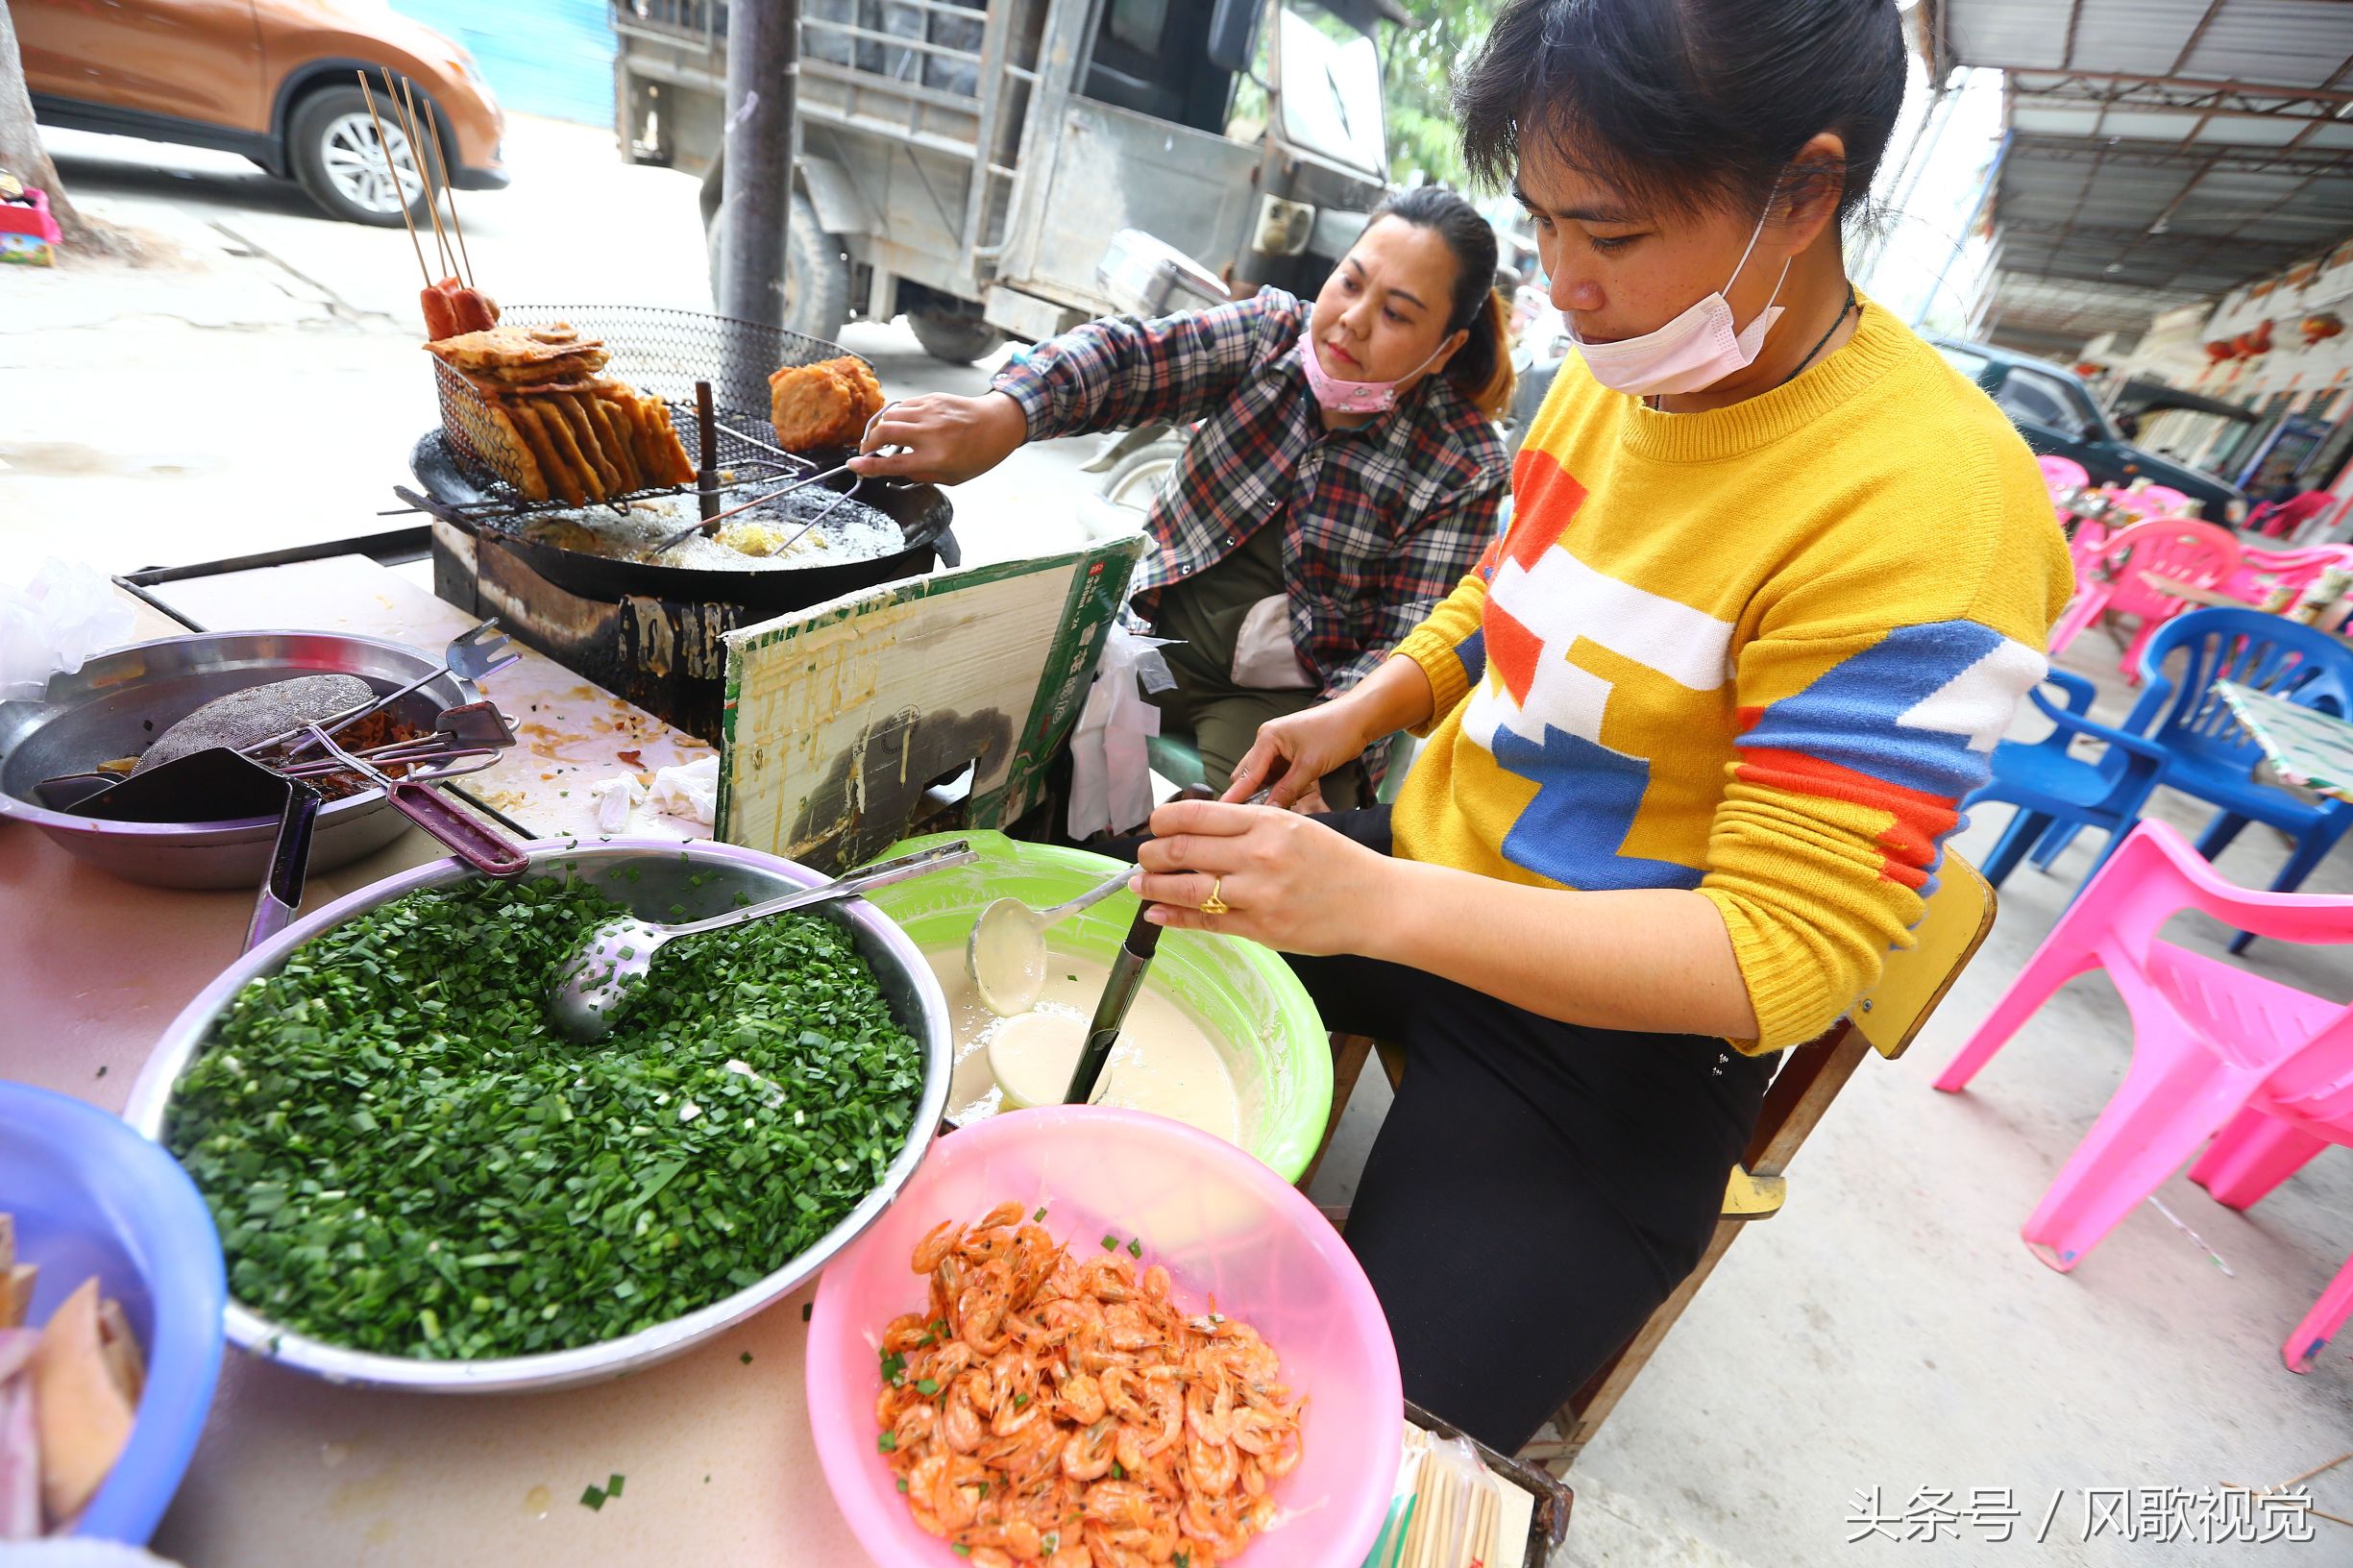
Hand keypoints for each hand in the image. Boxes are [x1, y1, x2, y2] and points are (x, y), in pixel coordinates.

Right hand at [848, 391, 1027, 484]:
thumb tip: (895, 470)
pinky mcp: (931, 399)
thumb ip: (922, 474)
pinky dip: (895, 416)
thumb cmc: (979, 454)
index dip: (869, 466)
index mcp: (936, 458)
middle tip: (867, 451)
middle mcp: (931, 433)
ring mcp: (930, 412)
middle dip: (869, 442)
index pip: (893, 462)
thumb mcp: (953, 477)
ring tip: (881, 438)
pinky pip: (903, 406)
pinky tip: (899, 424)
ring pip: (890, 415)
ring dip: (880, 428)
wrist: (999, 423)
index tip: (854, 465)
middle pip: (884, 432)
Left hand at [1130, 799, 1392, 955]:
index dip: (1163, 820)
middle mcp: (1258, 855)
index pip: (1196, 815)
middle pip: (1183, 850)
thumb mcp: (1294, 826)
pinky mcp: (1261, 929)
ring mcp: (1258, 894)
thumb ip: (1247, 827)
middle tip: (1142, 856)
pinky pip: (1205, 921)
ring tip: (1139, 884)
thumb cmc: (1336, 862)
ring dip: (1153, 885)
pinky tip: (1156, 912)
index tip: (1154, 825)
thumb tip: (1196, 830)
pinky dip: (1173, 916)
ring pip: (1187, 888)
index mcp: (1266, 823)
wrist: (1375, 902)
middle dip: (1151, 853)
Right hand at [1224, 701, 1368, 808]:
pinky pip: (1277, 777)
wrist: (1358, 718)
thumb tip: (1268, 811)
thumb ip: (1287, 790)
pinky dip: (1282, 788)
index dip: (1236, 797)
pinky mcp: (1289, 756)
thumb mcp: (1310, 766)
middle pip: (1249, 777)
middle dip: (1253, 796)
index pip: (1245, 775)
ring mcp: (1278, 749)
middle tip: (1259, 817)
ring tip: (1283, 806)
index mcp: (1267, 738)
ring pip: (1264, 779)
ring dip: (1270, 794)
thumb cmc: (1335, 732)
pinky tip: (1293, 796)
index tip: (1225, 814)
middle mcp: (1267, 742)